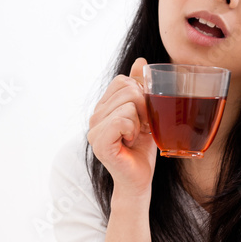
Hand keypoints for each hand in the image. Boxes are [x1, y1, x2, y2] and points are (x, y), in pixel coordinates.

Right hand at [87, 56, 156, 197]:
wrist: (139, 179)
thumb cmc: (142, 149)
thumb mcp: (145, 113)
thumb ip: (140, 87)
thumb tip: (140, 62)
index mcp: (104, 107)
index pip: (123, 81)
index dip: (140, 95)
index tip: (142, 118)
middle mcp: (95, 116)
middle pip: (128, 89)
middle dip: (143, 108)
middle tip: (140, 129)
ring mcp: (94, 129)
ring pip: (128, 104)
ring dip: (140, 122)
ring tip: (134, 137)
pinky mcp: (99, 142)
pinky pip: (122, 120)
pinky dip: (133, 130)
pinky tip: (129, 143)